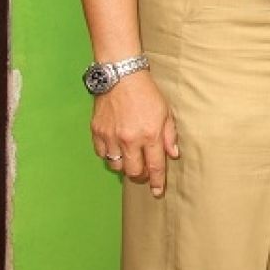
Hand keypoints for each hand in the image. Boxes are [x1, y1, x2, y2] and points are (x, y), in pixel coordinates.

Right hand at [91, 70, 179, 196]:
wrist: (121, 76)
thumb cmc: (147, 93)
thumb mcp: (166, 112)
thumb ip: (169, 135)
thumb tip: (173, 154)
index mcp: (150, 134)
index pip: (155, 166)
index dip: (157, 182)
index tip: (157, 192)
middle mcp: (130, 139)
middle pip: (133, 172)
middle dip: (140, 175)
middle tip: (144, 171)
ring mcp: (111, 137)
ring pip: (116, 165)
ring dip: (124, 165)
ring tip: (130, 157)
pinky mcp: (97, 132)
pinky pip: (102, 154)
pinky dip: (109, 155)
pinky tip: (116, 148)